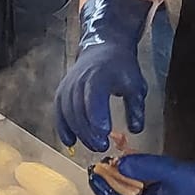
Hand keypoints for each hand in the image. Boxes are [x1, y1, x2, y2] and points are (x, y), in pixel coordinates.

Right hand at [55, 0, 148, 151]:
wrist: (103, 48)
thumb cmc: (121, 68)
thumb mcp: (135, 85)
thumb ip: (136, 107)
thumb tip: (135, 129)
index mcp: (98, 76)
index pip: (94, 98)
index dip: (97, 117)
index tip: (105, 133)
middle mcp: (79, 80)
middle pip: (78, 109)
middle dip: (88, 131)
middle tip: (101, 146)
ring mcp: (68, 85)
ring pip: (67, 112)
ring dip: (78, 132)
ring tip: (92, 146)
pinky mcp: (62, 91)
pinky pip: (59, 111)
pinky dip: (62, 127)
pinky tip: (70, 142)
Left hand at [87, 140, 194, 194]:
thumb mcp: (172, 173)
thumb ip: (146, 167)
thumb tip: (120, 163)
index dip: (103, 189)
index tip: (92, 173)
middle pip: (121, 193)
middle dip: (109, 178)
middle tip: (97, 161)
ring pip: (130, 185)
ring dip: (120, 171)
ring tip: (110, 154)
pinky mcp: (163, 185)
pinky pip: (141, 177)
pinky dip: (133, 166)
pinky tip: (127, 152)